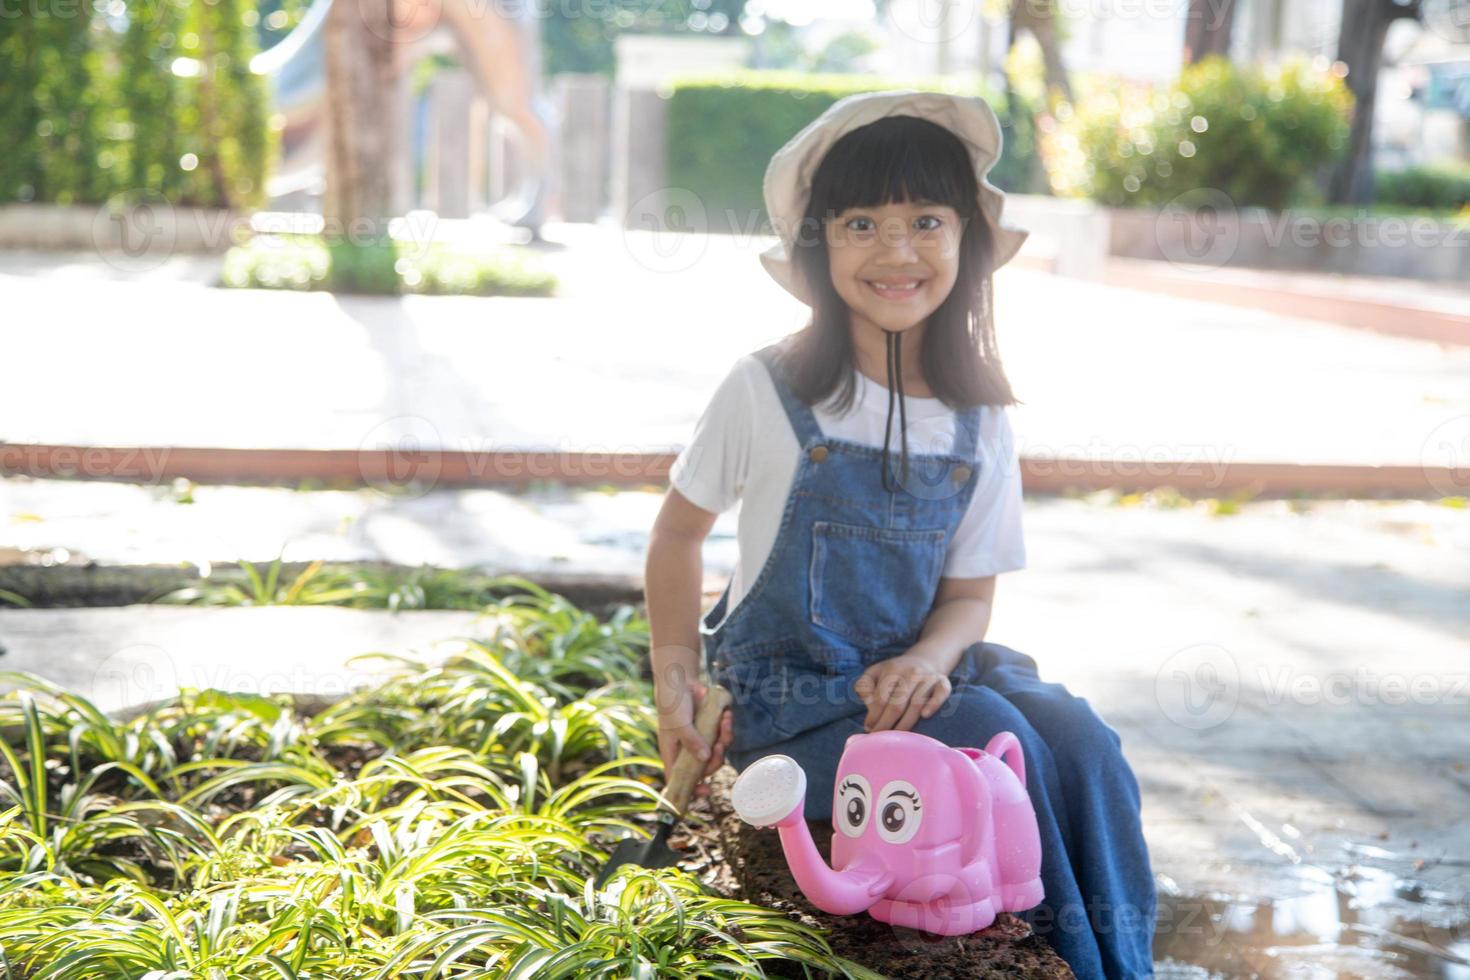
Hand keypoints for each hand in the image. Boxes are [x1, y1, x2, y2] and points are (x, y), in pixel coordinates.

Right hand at [654, 670, 733, 798]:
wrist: (681, 681)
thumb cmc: (673, 705)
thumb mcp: (679, 724)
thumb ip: (691, 741)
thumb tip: (705, 758)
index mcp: (674, 753)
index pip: (679, 778)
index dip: (692, 789)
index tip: (706, 791)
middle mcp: (688, 750)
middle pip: (705, 767)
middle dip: (716, 760)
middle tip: (719, 747)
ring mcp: (700, 740)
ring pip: (717, 752)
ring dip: (724, 740)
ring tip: (725, 723)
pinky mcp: (711, 729)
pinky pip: (723, 736)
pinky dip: (727, 727)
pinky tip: (727, 715)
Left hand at [853, 649, 952, 732]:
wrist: (922, 661)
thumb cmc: (893, 674)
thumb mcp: (874, 674)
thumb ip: (864, 686)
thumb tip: (868, 703)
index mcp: (892, 669)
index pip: (880, 698)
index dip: (874, 716)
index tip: (869, 728)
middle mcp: (911, 672)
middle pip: (897, 704)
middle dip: (886, 724)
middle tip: (880, 737)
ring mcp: (928, 677)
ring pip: (916, 704)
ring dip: (905, 724)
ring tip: (897, 736)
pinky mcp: (943, 682)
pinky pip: (940, 694)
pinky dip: (933, 704)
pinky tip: (925, 716)